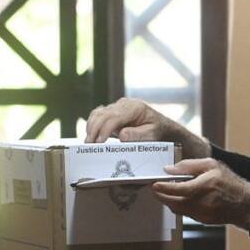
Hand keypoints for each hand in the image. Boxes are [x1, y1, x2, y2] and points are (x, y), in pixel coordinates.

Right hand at [83, 98, 209, 159]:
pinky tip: (90, 136)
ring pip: (98, 113)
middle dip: (94, 130)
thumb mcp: (152, 134)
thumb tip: (122, 135)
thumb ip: (138, 134)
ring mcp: (117, 107)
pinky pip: (98, 115)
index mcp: (135, 107)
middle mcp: (124, 104)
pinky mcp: (112, 112)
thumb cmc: (158, 131)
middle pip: (103, 114)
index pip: (115, 117)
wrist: (161, 126)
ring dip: (91, 127)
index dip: (104, 129)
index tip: (99, 142)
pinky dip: (92, 124)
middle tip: (89, 145)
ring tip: (88, 143)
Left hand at [151, 158, 249, 229]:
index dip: (163, 188)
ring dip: (169, 201)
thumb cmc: (229, 181)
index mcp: (204, 186)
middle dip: (161, 196)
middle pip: (173, 202)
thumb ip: (189, 166)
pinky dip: (179, 206)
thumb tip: (169, 169)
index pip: (177, 189)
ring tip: (166, 193)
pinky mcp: (203, 220)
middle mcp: (202, 202)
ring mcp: (202, 214)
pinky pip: (185, 213)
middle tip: (155, 189)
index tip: (154, 184)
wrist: (245, 203)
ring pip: (177, 209)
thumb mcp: (211, 165)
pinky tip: (180, 199)